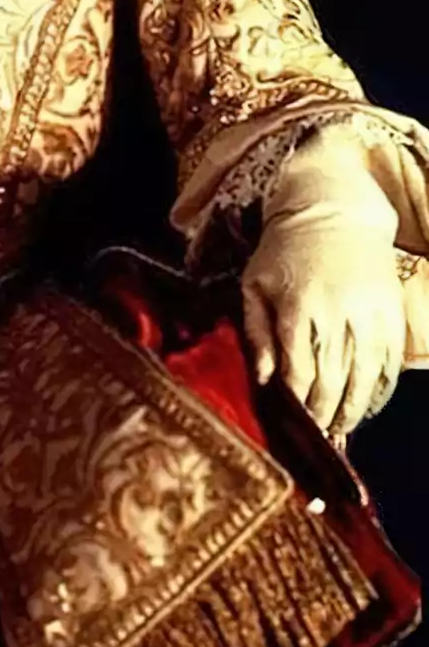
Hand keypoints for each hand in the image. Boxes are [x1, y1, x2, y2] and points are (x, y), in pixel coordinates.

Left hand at [242, 205, 405, 434]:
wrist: (333, 211)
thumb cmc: (283, 250)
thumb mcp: (254, 284)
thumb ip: (256, 332)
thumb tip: (264, 379)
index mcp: (298, 307)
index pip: (299, 369)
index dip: (298, 401)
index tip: (294, 424)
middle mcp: (336, 313)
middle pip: (334, 379)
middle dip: (325, 413)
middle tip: (319, 436)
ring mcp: (370, 313)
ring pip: (365, 376)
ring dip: (355, 408)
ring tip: (342, 428)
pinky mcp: (392, 312)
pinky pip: (390, 361)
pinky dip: (381, 388)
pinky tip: (369, 404)